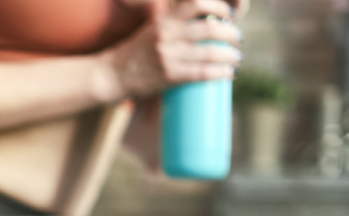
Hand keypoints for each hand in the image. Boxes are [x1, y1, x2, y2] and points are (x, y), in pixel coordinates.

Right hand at [106, 0, 243, 98]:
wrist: (111, 75)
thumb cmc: (135, 53)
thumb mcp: (152, 29)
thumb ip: (175, 24)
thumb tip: (207, 26)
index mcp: (163, 20)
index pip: (196, 3)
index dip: (219, 7)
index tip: (228, 15)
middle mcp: (167, 34)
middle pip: (210, 29)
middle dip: (231, 34)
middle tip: (237, 39)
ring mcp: (168, 55)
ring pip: (211, 52)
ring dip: (230, 55)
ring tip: (235, 57)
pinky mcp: (169, 75)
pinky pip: (203, 72)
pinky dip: (221, 72)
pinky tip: (228, 73)